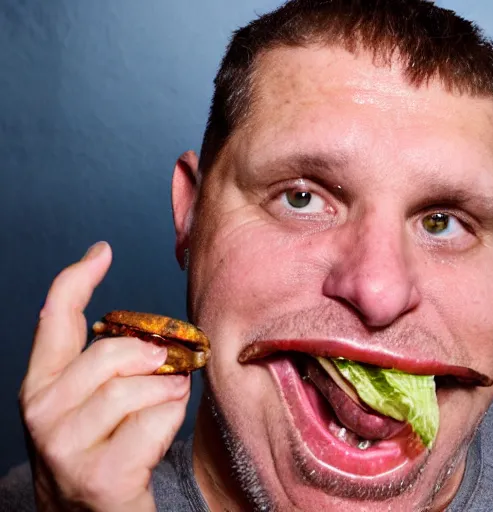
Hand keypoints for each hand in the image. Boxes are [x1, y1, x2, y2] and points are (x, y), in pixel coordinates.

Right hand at [19, 242, 189, 511]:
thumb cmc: (103, 449)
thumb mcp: (93, 402)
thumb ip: (110, 364)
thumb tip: (152, 333)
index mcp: (42, 385)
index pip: (55, 319)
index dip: (78, 279)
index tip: (101, 252)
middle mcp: (43, 411)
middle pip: (114, 351)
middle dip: (153, 359)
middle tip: (164, 373)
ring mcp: (66, 445)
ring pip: (142, 383)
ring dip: (168, 391)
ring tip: (160, 408)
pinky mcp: (100, 474)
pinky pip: (159, 416)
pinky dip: (173, 418)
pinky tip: (158, 436)